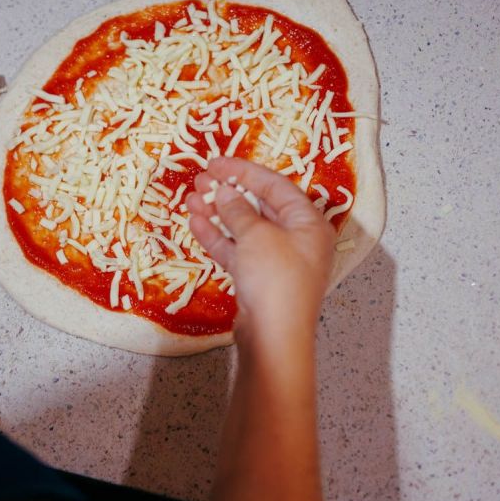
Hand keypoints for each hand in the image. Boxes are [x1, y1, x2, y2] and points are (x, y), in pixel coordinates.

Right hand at [186, 157, 334, 347]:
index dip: (244, 171)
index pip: (276, 186)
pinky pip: (237, 250)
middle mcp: (297, 239)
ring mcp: (277, 261)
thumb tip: (224, 192)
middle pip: (260, 206)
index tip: (216, 162)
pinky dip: (218, 237)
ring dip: (218, 213)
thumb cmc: (275, 280)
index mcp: (309, 223)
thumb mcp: (257, 236)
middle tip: (200, 179)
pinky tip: (195, 223)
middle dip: (228, 192)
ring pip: (244, 228)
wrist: (273, 338)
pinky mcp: (258, 279)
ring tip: (190, 198)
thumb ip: (238, 210)